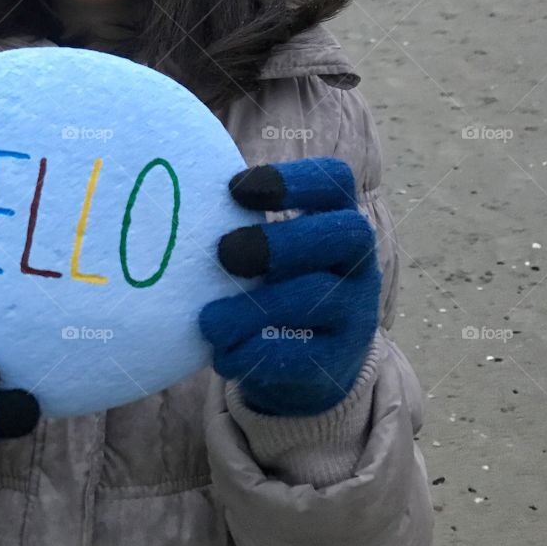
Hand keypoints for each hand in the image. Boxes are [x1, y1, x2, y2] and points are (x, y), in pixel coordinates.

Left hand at [198, 158, 381, 416]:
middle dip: (281, 241)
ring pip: (317, 296)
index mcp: (337, 220)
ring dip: (254, 307)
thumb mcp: (273, 253)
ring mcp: (357, 312)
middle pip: (344, 234)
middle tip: (225, 253)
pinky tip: (225, 354)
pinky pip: (306, 354)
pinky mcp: (341, 360)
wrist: (309, 365)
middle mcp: (358, 262)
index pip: (334, 182)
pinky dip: (258, 353)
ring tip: (210, 321)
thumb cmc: (277, 287)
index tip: (235, 189)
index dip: (291, 180)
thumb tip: (188, 207)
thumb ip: (247, 228)